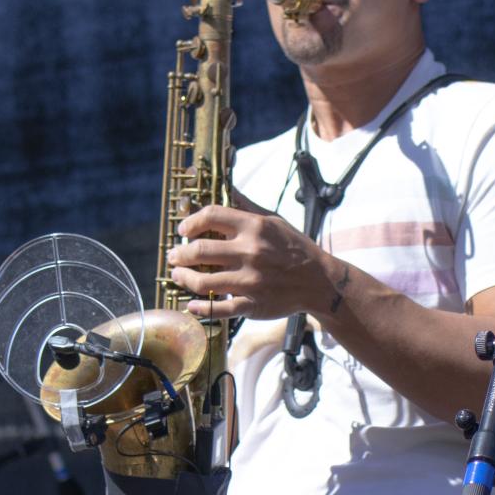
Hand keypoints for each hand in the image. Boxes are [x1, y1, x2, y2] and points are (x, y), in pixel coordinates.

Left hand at [168, 203, 347, 321]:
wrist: (320, 282)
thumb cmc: (295, 248)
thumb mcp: (274, 220)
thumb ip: (246, 206)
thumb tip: (225, 186)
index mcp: (254, 227)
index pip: (211, 216)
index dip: (190, 222)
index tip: (183, 229)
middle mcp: (251, 253)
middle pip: (199, 250)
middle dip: (179, 253)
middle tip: (174, 256)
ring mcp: (251, 281)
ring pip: (203, 281)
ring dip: (183, 278)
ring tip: (178, 275)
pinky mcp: (253, 305)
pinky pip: (219, 308)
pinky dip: (200, 307)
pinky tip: (191, 305)